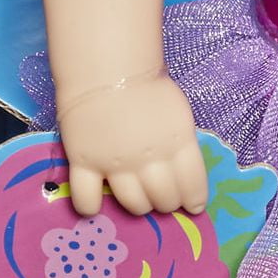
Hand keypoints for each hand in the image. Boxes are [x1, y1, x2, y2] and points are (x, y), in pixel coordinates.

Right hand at [59, 73, 208, 217]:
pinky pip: (86, 199)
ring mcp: (115, 164)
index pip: (192, 186)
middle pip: (164, 199)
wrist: (106, 70)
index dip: (193, 200)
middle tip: (162, 198)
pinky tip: (95, 206)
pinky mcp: (84, 163)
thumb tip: (183, 173)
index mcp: (177, 144)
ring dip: (139, 206)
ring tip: (138, 199)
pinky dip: (90, 208)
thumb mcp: (179, 115)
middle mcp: (149, 160)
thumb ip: (181, 145)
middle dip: (166, 203)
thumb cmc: (147, 88)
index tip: (192, 206)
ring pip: (133, 203)